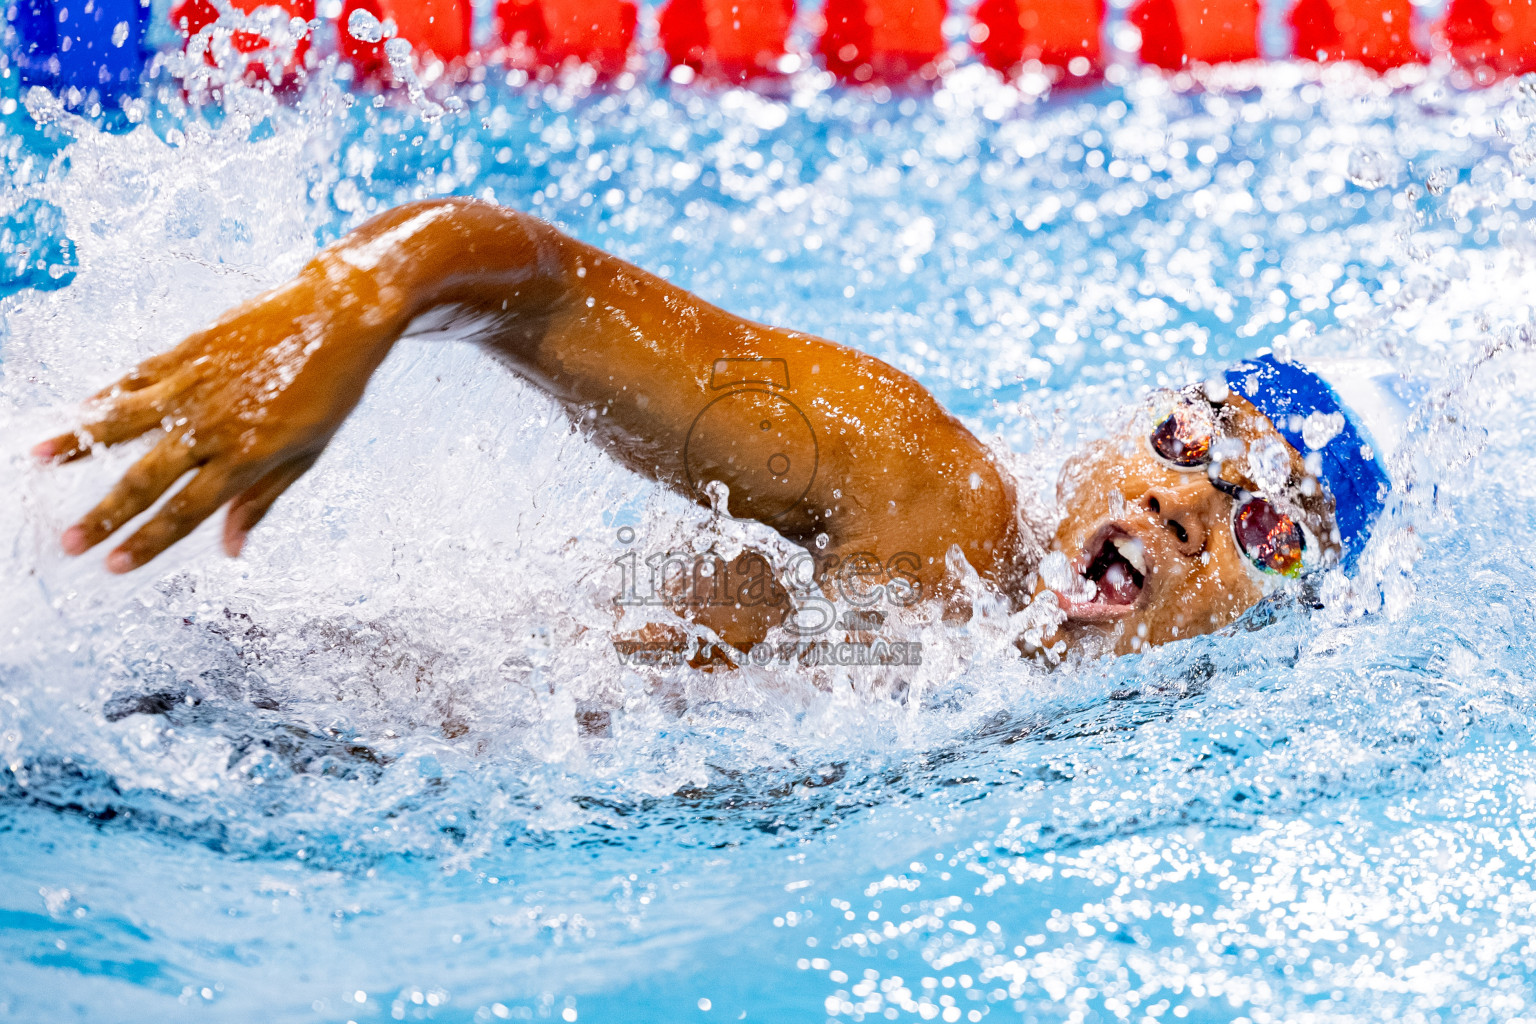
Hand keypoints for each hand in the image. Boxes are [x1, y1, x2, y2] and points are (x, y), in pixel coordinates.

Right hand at [34, 275, 392, 571]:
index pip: (186, 511)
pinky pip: (136, 378)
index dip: (148, 542)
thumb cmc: (331, 389)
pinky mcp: (187, 351)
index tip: (114, 566)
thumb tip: (231, 549)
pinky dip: (105, 396)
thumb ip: (262, 499)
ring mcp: (194, 385)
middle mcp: (212, 425)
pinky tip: (78, 410)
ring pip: (123, 421)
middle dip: (106, 515)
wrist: (338, 316)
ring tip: (39, 460)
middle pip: (146, 479)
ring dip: (78, 442)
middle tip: (69, 542)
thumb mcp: (308, 453)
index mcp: (246, 457)